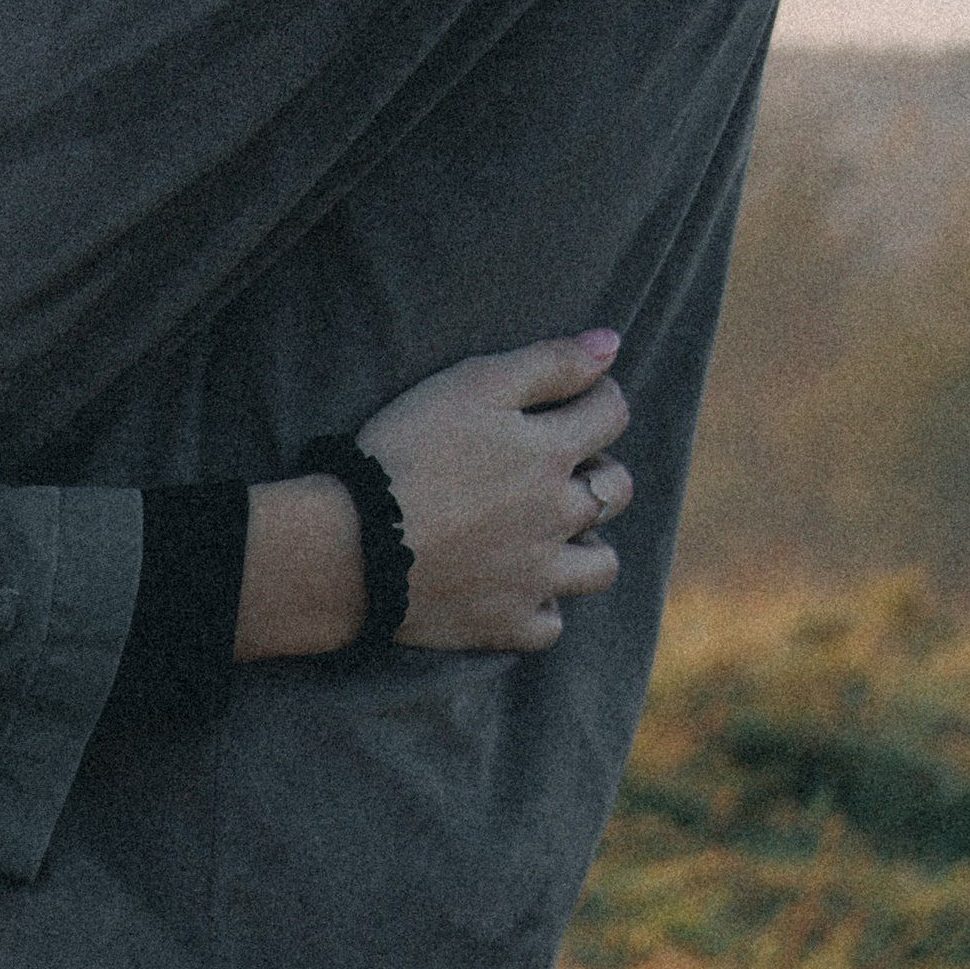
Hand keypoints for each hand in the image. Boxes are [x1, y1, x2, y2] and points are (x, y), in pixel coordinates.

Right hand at [234, 331, 632, 662]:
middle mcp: (558, 516)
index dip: (599, 397)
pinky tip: (518, 588)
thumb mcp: (472, 386)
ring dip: (588, 546)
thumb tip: (613, 344)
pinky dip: (542, 606)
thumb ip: (548, 363)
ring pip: (601, 565)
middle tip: (557, 469)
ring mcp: (536, 577)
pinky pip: (550, 624)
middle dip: (600, 470)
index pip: (612, 413)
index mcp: (552, 453)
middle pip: (617, 490)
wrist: (351, 546)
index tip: (573, 398)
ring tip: (553, 535)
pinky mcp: (505, 624)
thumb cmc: (405, 454)